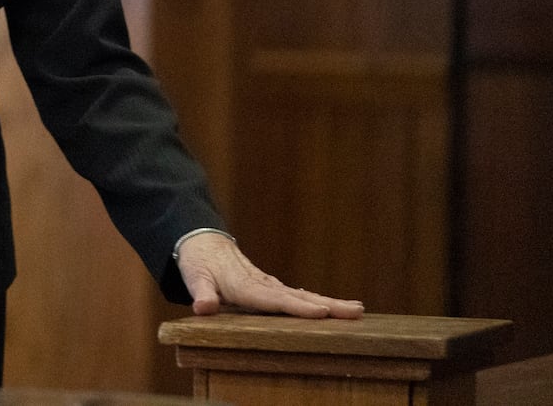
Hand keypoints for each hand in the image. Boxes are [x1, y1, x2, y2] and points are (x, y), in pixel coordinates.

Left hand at [176, 231, 364, 319]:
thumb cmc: (198, 263)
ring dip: (330, 302)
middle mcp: (263, 285)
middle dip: (328, 304)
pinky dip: (317, 301)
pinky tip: (334, 309)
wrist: (201, 241)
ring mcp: (269, 284)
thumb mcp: (195, 279)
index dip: (298, 307)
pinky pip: (297, 295)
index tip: (322, 312)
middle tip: (357, 311)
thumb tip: (203, 308)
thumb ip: (201, 294)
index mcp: (246, 287)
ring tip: (358, 310)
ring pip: (303, 294)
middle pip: (299, 297)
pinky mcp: (270, 287)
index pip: (275, 300)